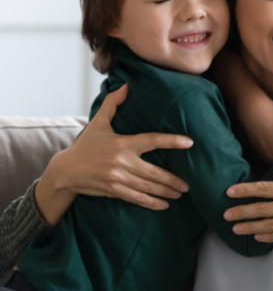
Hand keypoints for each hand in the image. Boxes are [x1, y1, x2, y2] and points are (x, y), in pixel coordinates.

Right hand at [37, 84, 192, 222]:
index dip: (171, 141)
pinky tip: (165, 205)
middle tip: (189, 184)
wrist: (66, 171)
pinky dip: (152, 203)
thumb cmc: (86, 145)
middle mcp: (121, 162)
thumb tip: (128, 85)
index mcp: (122, 144)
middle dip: (173, 180)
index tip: (189, 143)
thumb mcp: (98, 122)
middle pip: (154, 172)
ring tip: (181, 193)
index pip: (152, 141)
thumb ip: (114, 103)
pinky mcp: (114, 191)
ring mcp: (118, 178)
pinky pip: (137, 199)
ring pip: (147, 187)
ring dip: (166, 192)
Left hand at [225, 160, 272, 247]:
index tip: (229, 192)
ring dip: (250, 227)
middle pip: (262, 209)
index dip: (246, 190)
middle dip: (242, 212)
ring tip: (235, 229)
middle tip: (225, 215)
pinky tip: (257, 237)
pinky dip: (269, 237)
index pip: (264, 188)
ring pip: (268, 225)